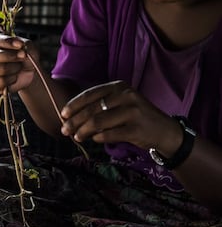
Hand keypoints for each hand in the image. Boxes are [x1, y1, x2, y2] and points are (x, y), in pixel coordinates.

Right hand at [0, 32, 38, 93]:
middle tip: (23, 56)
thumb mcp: (28, 46)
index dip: (7, 42)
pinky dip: (12, 79)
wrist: (26, 74)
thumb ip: (25, 44)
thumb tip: (20, 46)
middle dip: (11, 56)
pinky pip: (1, 81)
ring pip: (0, 69)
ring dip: (15, 68)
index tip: (20, 44)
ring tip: (18, 67)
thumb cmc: (23, 56)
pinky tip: (13, 76)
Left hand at [60, 80, 182, 155]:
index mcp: (119, 86)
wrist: (164, 131)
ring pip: (98, 122)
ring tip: (77, 137)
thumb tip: (71, 116)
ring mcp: (132, 112)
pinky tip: (94, 139)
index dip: (74, 105)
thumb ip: (99, 105)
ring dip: (83, 131)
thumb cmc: (136, 117)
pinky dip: (98, 138)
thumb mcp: (120, 103)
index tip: (63, 114)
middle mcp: (126, 96)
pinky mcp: (136, 129)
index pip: (90, 94)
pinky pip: (109, 134)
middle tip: (65, 130)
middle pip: (92, 109)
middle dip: (75, 121)